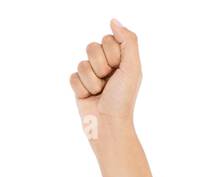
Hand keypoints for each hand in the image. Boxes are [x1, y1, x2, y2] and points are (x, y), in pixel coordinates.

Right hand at [69, 18, 141, 140]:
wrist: (109, 126)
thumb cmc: (123, 100)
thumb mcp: (132, 68)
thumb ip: (128, 41)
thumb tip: (114, 20)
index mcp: (120, 60)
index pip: (107, 40)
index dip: (112, 55)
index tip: (119, 71)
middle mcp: (106, 66)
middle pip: (92, 48)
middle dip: (100, 67)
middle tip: (108, 83)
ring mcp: (92, 76)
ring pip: (82, 63)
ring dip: (92, 81)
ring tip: (100, 93)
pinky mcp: (79, 87)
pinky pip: (73, 77)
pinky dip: (82, 89)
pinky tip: (90, 98)